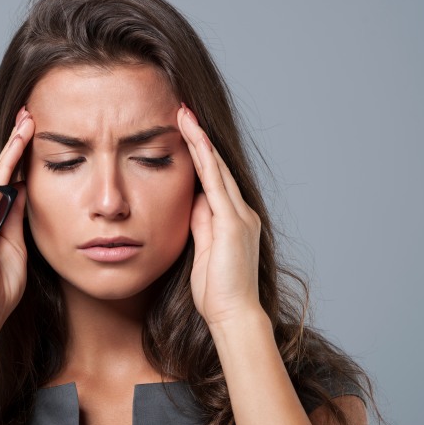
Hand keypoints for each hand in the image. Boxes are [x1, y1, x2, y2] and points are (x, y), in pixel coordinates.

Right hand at [0, 107, 34, 324]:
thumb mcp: (17, 245)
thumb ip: (18, 218)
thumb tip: (26, 192)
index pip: (6, 181)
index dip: (19, 157)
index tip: (33, 133)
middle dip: (15, 142)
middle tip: (29, 115)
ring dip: (12, 147)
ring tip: (28, 122)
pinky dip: (6, 168)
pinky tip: (19, 149)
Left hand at [177, 104, 262, 327]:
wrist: (233, 314)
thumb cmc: (215, 292)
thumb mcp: (202, 251)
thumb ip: (199, 225)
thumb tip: (190, 202)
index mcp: (232, 220)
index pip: (213, 179)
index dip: (199, 154)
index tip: (183, 131)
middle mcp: (240, 212)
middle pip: (216, 166)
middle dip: (199, 138)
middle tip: (183, 110)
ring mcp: (239, 215)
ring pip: (216, 168)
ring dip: (200, 140)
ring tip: (184, 114)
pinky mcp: (232, 223)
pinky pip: (215, 183)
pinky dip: (204, 159)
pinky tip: (193, 139)